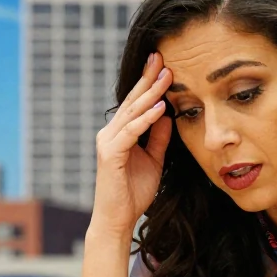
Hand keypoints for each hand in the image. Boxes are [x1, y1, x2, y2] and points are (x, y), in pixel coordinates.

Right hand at [90, 51, 173, 237]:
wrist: (118, 219)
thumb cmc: (133, 192)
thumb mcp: (154, 159)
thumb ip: (158, 137)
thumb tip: (168, 113)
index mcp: (120, 133)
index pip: (137, 103)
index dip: (149, 83)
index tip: (165, 64)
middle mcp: (110, 133)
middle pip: (132, 101)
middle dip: (148, 79)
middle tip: (162, 57)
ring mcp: (108, 142)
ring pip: (132, 113)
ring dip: (150, 94)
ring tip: (166, 76)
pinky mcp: (110, 154)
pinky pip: (130, 132)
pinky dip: (146, 119)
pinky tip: (160, 108)